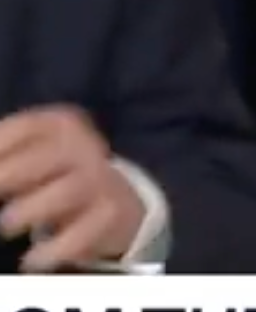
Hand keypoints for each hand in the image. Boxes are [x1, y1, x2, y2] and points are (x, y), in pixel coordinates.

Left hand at [0, 106, 143, 270]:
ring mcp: (101, 179)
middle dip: (9, 176)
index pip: (25, 128)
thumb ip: (6, 159)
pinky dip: (52, 249)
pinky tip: (31, 259)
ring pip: (67, 192)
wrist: (115, 203)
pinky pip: (81, 233)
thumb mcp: (34, 155)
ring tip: (8, 224)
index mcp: (62, 125)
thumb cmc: (56, 176)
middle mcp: (86, 147)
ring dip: (29, 210)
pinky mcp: (110, 213)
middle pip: (47, 156)